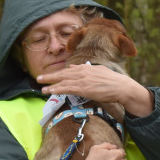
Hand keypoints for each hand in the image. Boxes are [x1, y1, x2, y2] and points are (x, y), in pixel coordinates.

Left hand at [38, 64, 153, 116]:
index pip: (69, 71)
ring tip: (41, 88)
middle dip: (50, 76)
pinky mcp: (83, 88)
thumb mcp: (99, 70)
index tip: (52, 76)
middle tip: (39, 78)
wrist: (121, 87)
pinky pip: (66, 89)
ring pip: (62, 82)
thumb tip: (74, 68)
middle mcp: (82, 72)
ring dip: (50, 84)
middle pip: (62, 74)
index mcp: (86, 68)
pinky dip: (57, 89)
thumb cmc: (113, 81)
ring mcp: (82, 80)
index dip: (59, 74)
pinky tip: (50, 91)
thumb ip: (86, 69)